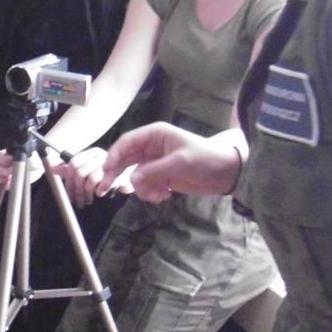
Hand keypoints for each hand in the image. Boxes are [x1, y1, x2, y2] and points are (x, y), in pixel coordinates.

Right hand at [0, 148, 46, 197]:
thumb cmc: (32, 159)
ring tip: (7, 179)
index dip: (1, 160)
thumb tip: (11, 160)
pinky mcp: (2, 184)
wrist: (37, 167)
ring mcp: (0, 175)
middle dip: (0, 171)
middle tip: (9, 172)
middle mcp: (0, 164)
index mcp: (4, 155)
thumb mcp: (27, 154)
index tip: (10, 161)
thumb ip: (18, 156)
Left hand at [54, 147, 117, 207]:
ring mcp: (109, 164)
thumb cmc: (107, 175)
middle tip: (77, 201)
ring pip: (89, 179)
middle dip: (76, 189)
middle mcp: (100, 156)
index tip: (69, 192)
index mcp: (91, 153)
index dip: (68, 179)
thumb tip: (53, 169)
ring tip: (87, 201)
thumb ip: (70, 170)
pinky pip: (101, 185)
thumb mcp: (87, 171)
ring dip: (85, 193)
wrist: (129, 177)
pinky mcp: (117, 175)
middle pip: (79, 172)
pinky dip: (98, 192)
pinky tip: (98, 195)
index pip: (73, 163)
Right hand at [102, 123, 241, 203]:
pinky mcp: (161, 177)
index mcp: (155, 135)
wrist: (226, 173)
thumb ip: (154, 171)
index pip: (126, 143)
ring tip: (158, 195)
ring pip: (134, 177)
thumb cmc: (206, 159)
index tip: (106, 173)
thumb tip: (132, 180)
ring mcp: (155, 163)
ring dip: (142, 189)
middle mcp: (151, 148)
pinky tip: (165, 196)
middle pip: (124, 160)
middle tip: (104, 190)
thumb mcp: (180, 163)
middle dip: (117, 176)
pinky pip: (145, 187)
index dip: (113, 157)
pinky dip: (151, 194)